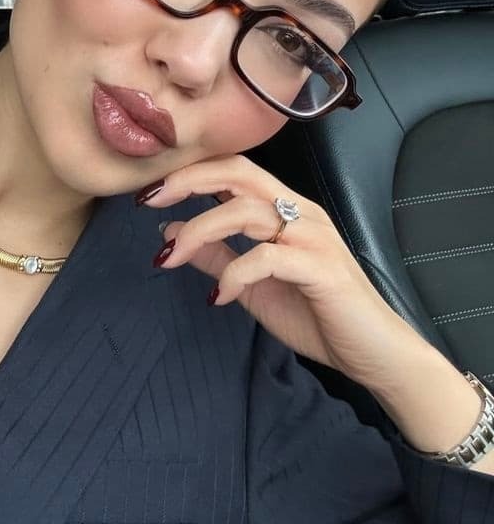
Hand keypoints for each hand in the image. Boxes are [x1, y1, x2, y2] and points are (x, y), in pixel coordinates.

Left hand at [139, 154, 425, 391]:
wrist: (373, 353)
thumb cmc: (316, 314)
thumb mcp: (252, 284)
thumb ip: (216, 255)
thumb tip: (169, 230)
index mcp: (286, 210)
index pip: (235, 170)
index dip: (190, 173)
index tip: (150, 192)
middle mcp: (300, 213)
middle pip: (239, 173)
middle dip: (189, 181)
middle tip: (149, 199)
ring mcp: (313, 237)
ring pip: (246, 210)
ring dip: (199, 231)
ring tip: (171, 257)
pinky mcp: (320, 268)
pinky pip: (266, 257)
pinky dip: (234, 273)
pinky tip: (219, 297)